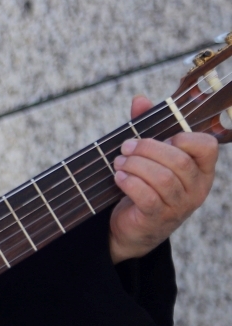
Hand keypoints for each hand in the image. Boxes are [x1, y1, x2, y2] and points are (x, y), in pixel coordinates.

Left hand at [109, 95, 219, 262]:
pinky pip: (148, 197)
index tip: (161, 137)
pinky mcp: (158, 218)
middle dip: (146, 148)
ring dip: (135, 165)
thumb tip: (140, 99)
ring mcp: (180, 206)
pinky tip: (119, 177)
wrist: (133, 226)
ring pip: (163, 178)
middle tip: (126, 147)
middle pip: (179, 160)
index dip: (182, 136)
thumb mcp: (148, 155)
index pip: (206, 146)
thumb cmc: (145, 183)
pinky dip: (129, 183)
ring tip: (119, 163)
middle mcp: (196, 188)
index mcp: (201, 169)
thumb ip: (146, 126)